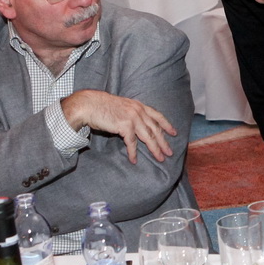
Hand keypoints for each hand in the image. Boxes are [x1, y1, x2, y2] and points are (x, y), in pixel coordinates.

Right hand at [60, 89, 176, 163]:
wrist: (89, 104)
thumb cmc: (102, 106)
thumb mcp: (122, 107)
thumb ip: (132, 114)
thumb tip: (138, 126)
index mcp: (139, 105)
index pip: (157, 116)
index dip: (166, 125)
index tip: (174, 133)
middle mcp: (138, 111)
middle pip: (155, 129)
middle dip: (164, 142)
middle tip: (170, 153)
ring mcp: (133, 118)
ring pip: (148, 137)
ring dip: (155, 149)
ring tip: (160, 158)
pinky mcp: (124, 126)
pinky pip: (132, 143)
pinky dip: (133, 153)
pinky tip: (134, 160)